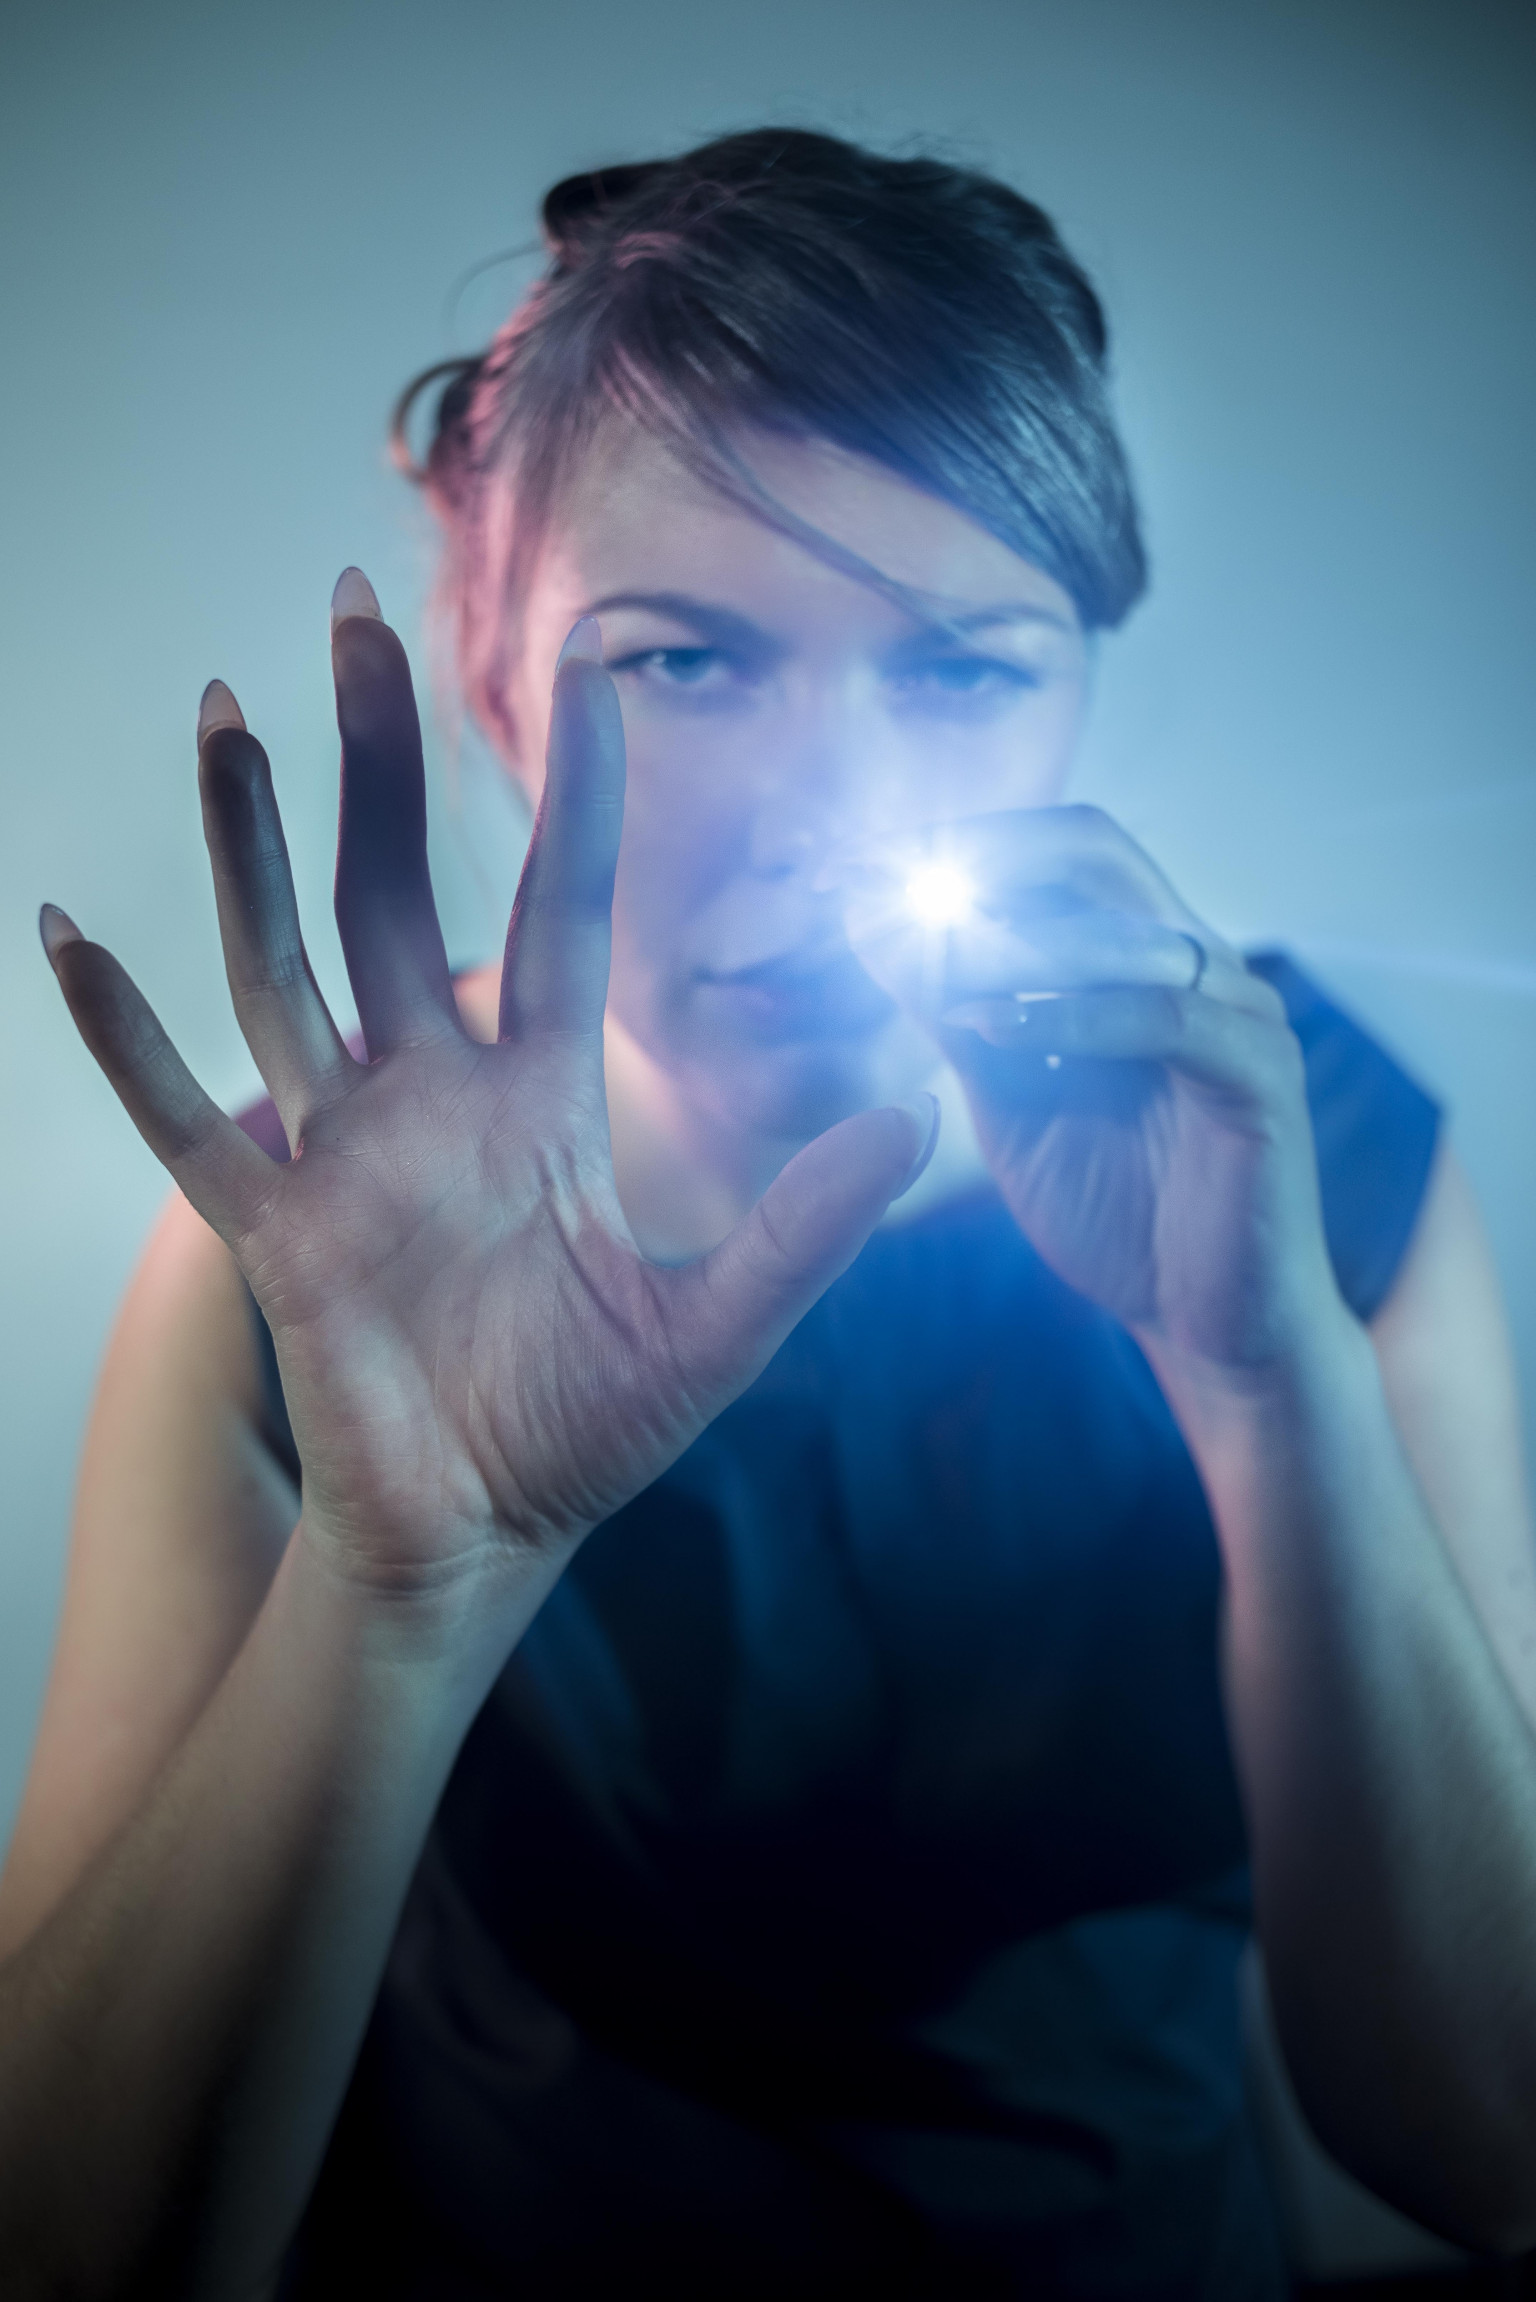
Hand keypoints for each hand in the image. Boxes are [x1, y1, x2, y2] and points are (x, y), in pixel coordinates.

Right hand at [42, 579, 931, 1624]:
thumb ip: (808, 1225)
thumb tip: (919, 1116)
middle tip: (354, 611)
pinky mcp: (278, 1232)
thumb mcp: (719, 1326)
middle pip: (391, 891)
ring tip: (226, 711)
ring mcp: (346, 1154)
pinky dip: (126, 1035)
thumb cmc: (589, 1428)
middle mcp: (433, 1097)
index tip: (595, 671)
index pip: (560, 909)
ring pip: (283, 963)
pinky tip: (68, 935)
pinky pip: (189, 1117)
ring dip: (250, 843)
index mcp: (540, 1098)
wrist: (486, 1538)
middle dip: (374, 759)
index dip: (576, 794)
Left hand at [846, 805, 1340, 1376]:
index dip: (949, 845)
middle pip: (1091, 849)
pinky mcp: (1262, 1076)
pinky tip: (987, 1029)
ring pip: (1120, 929)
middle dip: (973, 854)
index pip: (1052, 851)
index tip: (841, 868)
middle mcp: (1199, 962)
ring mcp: (1240, 1011)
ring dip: (1004, 935)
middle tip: (870, 878)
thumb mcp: (1007, 1095)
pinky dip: (1071, 1014)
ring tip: (910, 954)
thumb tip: (867, 922)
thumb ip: (952, 1010)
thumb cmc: (1114, 1209)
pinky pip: (1165, 1018)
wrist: (1208, 1328)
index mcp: (1141, 955)